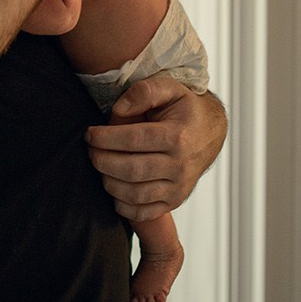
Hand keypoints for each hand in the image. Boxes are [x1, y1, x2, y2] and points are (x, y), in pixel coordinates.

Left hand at [85, 74, 226, 221]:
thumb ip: (144, 92)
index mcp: (178, 136)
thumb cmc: (185, 109)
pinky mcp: (175, 201)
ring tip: (100, 166)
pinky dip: (123, 205)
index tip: (90, 134)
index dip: (106, 138)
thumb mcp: (170, 88)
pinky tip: (114, 187)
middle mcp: (180, 165)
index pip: (134, 140)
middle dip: (102, 161)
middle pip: (131, 170)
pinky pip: (144, 213)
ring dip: (109, 182)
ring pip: (135, 194)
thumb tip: (119, 109)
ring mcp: (179, 187)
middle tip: (90, 150)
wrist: (210, 131)